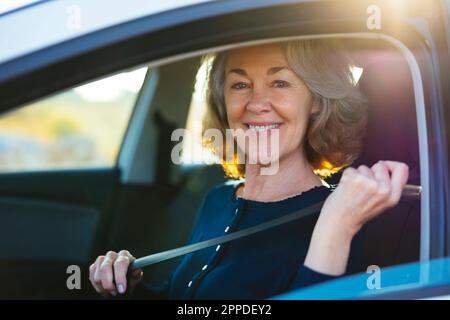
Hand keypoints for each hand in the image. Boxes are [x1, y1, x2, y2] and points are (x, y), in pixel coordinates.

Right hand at [89, 250, 142, 296]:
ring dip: (104, 287)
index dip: (120, 277)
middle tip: (114, 292)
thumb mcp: (134, 277)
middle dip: (108, 284)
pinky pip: (92, 278)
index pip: (120, 263)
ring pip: (97, 276)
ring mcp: (101, 260)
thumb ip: (136, 274)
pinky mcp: (93, 267)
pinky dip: (98, 287)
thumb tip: (137, 271)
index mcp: (124, 255)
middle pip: (105, 268)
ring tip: (112, 291)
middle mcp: (112, 255)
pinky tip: (105, 288)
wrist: (121, 280)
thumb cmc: (129, 277)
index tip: (122, 289)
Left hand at [304, 160, 408, 275]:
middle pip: (381, 166)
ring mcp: (369, 183)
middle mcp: (383, 189)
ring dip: (357, 176)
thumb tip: (387, 169)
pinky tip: (346, 188)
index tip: (383, 166)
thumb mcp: (381, 204)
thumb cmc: (355, 214)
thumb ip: (387, 187)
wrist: (339, 222)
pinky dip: (347, 177)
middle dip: (370, 172)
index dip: (391, 165)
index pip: (402, 169)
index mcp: (392, 196)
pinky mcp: (355, 179)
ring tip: (353, 190)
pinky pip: (351, 169)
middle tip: (363, 186)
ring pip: (364, 167)